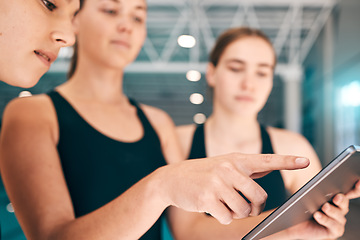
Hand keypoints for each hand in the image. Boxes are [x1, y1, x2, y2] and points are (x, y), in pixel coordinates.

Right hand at [158, 153, 308, 224]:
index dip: (287, 161)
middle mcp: (228, 169)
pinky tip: (212, 207)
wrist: (172, 178)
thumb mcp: (223, 164)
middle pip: (259, 197)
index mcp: (236, 160)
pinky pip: (226, 217)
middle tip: (245, 206)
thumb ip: (246, 168)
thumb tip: (270, 166)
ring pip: (243, 210)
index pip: (266, 160)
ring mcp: (218, 183)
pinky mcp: (207, 198)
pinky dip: (222, 217)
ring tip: (223, 204)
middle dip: (254, 207)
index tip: (305, 161)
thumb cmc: (202, 173)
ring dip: (236, 213)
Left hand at [262, 180, 359, 239]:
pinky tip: (317, 215)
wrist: (291, 221)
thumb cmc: (299, 204)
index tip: (358, 181)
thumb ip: (311, 182)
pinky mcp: (332, 231)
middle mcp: (339, 207)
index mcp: (335, 195)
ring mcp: (337, 220)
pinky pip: (333, 226)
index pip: (351, 190)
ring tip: (324, 206)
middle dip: (342, 199)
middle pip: (344, 202)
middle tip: (336, 196)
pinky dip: (325, 220)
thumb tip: (306, 165)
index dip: (357, 186)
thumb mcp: (305, 191)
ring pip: (339, 214)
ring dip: (332, 210)